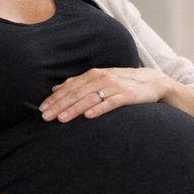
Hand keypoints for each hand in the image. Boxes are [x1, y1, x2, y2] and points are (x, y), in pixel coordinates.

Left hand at [39, 67, 173, 122]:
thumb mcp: (100, 79)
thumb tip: (56, 89)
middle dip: (59, 105)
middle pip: (76, 93)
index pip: (69, 87)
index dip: (55, 98)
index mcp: (93, 74)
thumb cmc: (122, 82)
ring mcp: (115, 86)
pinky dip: (99, 108)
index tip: (41, 109)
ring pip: (90, 98)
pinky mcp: (128, 95)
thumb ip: (78, 83)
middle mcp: (102, 78)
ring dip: (74, 109)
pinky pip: (111, 103)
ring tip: (61, 119)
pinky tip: (89, 116)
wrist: (152, 81)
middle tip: (45, 117)